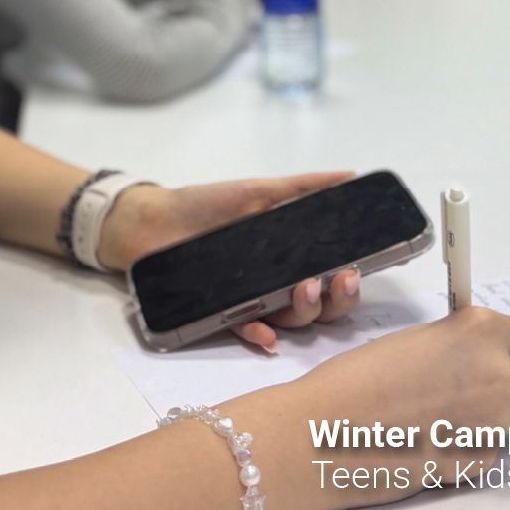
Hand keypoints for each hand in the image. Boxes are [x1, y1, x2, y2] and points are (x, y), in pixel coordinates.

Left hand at [98, 172, 362, 349]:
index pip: (330, 279)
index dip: (347, 282)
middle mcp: (275, 285)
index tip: (356, 269)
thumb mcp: (257, 191)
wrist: (153, 220)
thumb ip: (302, 187)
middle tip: (339, 279)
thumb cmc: (206, 206)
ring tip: (305, 290)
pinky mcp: (221, 314)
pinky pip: (245, 329)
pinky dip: (258, 333)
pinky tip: (267, 334)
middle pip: (319, 306)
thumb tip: (349, 175)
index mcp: (289, 259)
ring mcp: (250, 302)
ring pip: (289, 320)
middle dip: (336, 299)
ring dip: (304, 311)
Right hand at [231, 306, 509, 509]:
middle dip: (481, 383)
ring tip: (422, 417)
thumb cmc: (361, 376)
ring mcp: (496, 423)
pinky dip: (460, 445)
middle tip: (436, 387)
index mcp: (480, 333)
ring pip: (497, 416)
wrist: (334, 431)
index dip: (501, 346)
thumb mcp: (412, 340)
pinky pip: (482, 447)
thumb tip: (467, 362)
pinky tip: (422, 440)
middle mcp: (499, 375)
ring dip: (472, 416)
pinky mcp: (484, 461)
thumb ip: (454, 345)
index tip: (477, 353)